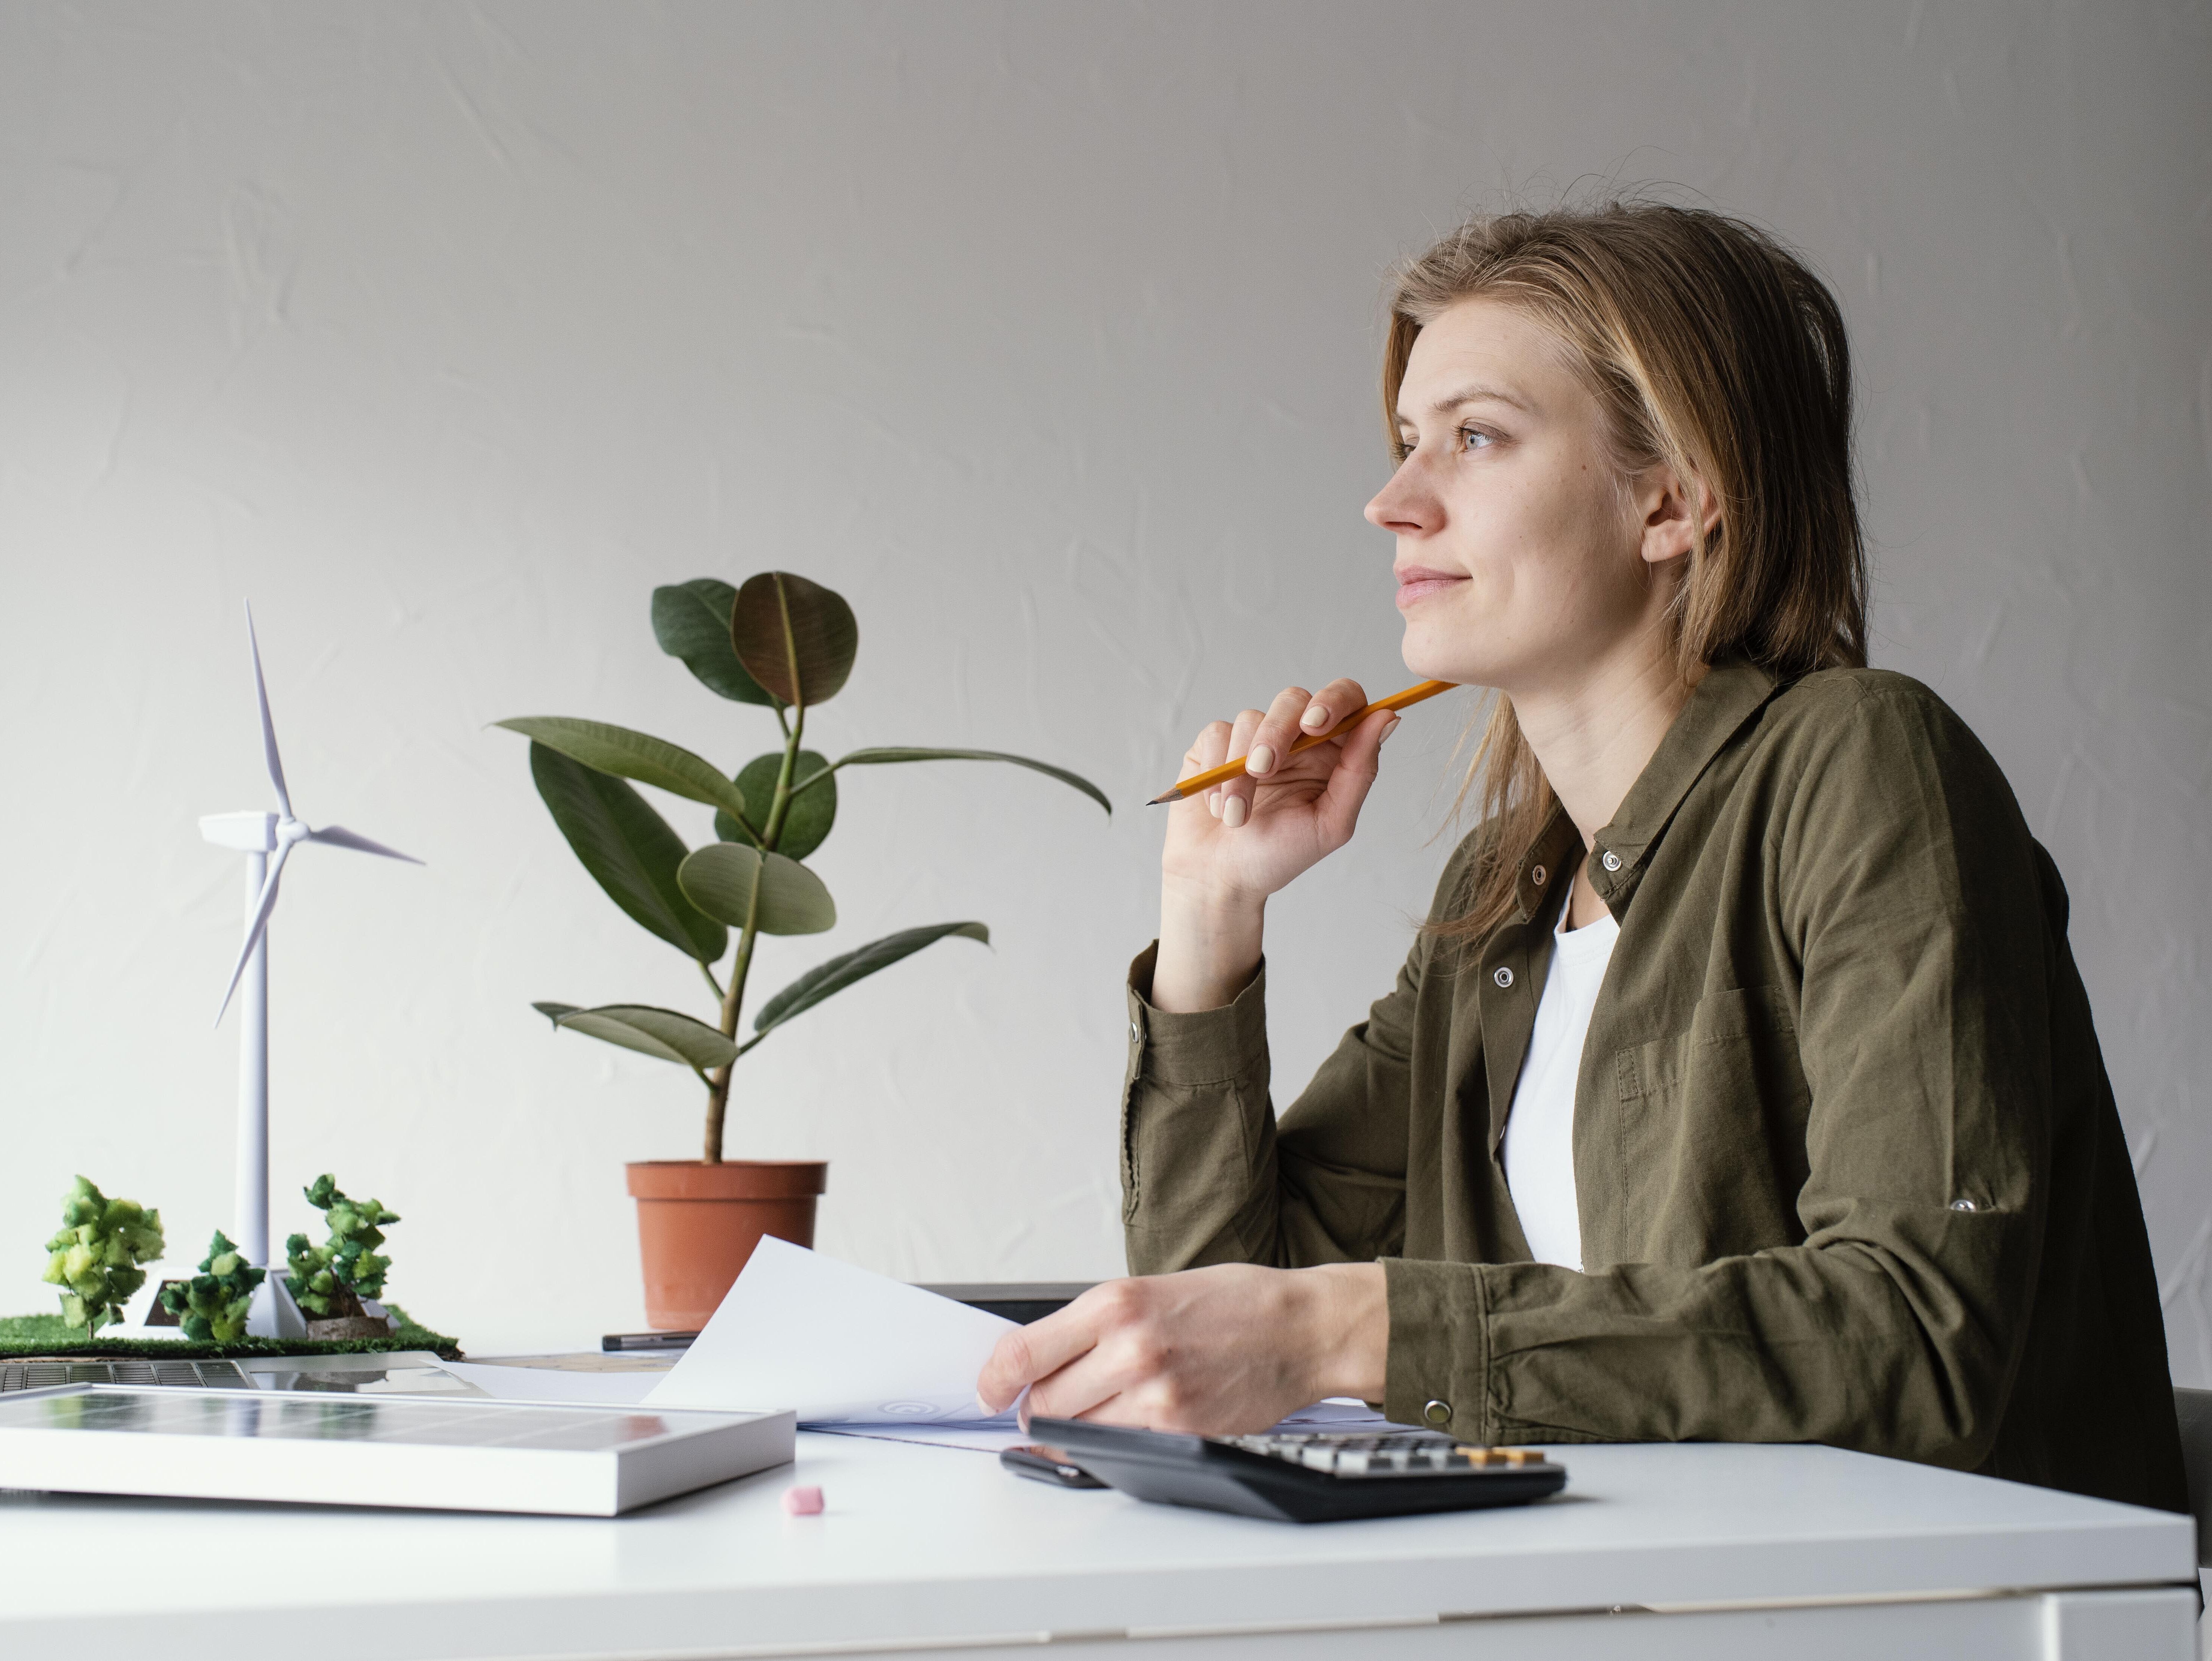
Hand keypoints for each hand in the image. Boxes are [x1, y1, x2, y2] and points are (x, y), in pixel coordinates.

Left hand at [975, 1262, 1387, 1435]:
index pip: (1023, 1352)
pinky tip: (1129, 1424)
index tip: (990, 1390)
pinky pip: (1117, 1451)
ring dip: (1074, 1428)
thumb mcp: (1151, 1290)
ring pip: (1075, 1432)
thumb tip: (1039, 1359)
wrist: (1299, 1328)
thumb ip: (1093, 1324)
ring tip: (1101, 1409)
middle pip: (1043, 1401)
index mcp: (1116, 1302)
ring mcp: (1154, 1394)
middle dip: (1039, 1406)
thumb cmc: (1232, 1305)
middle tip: (1052, 1400)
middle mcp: (1129, 1347)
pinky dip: (1111, 1444)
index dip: (995, 1379)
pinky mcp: (1178, 1431)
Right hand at [1152, 680, 1397, 1011]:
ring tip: (1237, 816)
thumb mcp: (1331, 822)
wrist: (1221, 878)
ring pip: (1250, 718)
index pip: (1346, 699)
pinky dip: (1215, 771)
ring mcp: (1253, 738)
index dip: (1334, 700)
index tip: (1315, 724)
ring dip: (1240, 771)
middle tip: (1263, 770)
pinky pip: (1216, 733)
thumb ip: (1360, 770)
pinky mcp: (1216, 744)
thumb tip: (1388, 716)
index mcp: (1332, 752)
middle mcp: (1295, 739)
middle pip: (1293, 699)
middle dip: (1276, 733)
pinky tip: (1219, 806)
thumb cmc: (1280, 856)